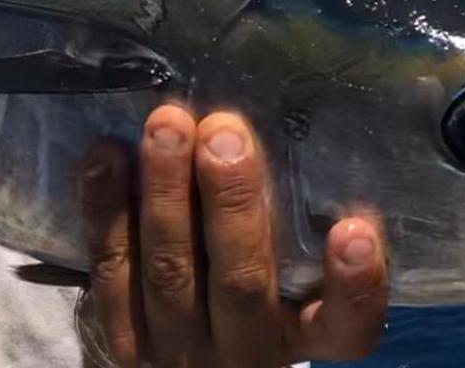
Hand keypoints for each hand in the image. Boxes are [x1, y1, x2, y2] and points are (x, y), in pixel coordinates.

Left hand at [81, 105, 388, 366]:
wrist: (178, 366)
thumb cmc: (246, 296)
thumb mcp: (286, 280)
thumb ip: (289, 224)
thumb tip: (260, 122)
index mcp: (304, 335)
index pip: (348, 325)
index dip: (356, 281)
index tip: (357, 225)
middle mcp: (246, 350)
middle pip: (241, 282)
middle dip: (232, 202)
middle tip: (225, 131)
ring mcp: (178, 350)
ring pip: (170, 270)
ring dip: (165, 192)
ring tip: (167, 126)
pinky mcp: (121, 340)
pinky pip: (110, 271)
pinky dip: (107, 208)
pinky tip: (108, 154)